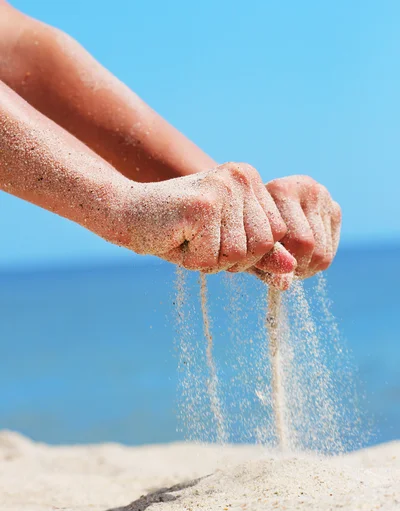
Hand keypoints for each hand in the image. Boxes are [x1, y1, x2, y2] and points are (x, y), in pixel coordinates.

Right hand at [125, 162, 295, 273]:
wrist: (125, 211)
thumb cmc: (175, 230)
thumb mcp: (223, 242)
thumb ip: (259, 255)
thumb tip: (293, 270)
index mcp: (251, 180)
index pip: (277, 234)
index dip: (248, 251)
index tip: (216, 237)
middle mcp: (242, 177)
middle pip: (263, 245)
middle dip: (230, 258)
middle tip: (200, 239)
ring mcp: (223, 189)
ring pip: (238, 255)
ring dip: (209, 259)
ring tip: (187, 238)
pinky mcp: (202, 206)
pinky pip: (211, 258)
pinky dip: (191, 260)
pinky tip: (175, 238)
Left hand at [250, 175, 340, 286]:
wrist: (262, 204)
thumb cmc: (250, 229)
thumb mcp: (252, 244)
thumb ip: (265, 263)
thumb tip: (285, 286)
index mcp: (282, 190)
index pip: (297, 239)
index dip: (288, 264)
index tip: (276, 272)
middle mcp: (307, 188)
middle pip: (312, 244)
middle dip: (300, 268)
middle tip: (286, 274)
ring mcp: (324, 197)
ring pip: (324, 250)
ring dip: (309, 268)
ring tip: (293, 269)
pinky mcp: (334, 208)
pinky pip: (332, 249)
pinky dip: (318, 262)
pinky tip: (302, 259)